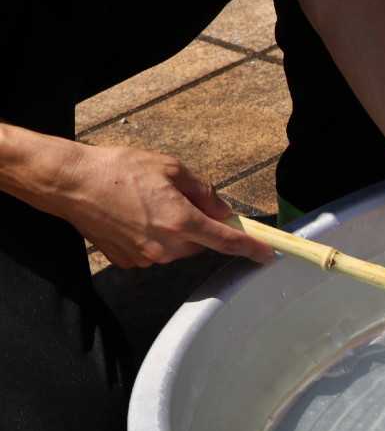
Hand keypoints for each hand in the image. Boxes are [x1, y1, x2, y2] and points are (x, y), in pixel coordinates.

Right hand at [35, 140, 275, 267]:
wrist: (69, 182)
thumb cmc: (117, 169)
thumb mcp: (170, 168)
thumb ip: (203, 192)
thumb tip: (222, 210)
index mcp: (181, 222)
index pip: (228, 242)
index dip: (252, 249)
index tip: (268, 255)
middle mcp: (166, 247)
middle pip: (202, 243)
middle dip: (200, 224)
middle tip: (179, 199)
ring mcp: (146, 258)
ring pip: (179, 248)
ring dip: (177, 230)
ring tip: (150, 203)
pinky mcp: (129, 262)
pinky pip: (156, 252)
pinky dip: (154, 236)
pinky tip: (135, 216)